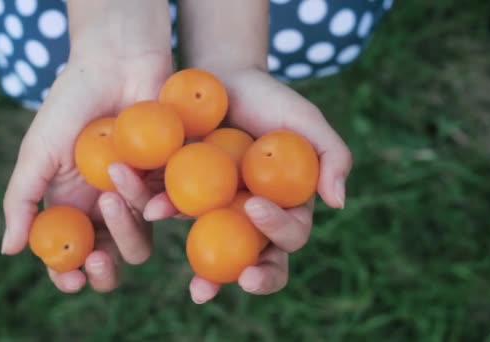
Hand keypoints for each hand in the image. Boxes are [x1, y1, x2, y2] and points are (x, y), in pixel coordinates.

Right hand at [1, 0, 173, 292]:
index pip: (72, 256)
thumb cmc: (71, 104)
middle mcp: (105, 208)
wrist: (117, 64)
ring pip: (141, 240)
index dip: (69, 275)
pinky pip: (166, 207)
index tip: (71, 279)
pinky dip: (153, 197)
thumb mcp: (38, 151)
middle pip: (111, 259)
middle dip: (104, 269)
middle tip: (98, 259)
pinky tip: (133, 169)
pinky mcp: (167, 180)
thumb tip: (7, 250)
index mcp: (72, 206)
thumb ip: (21, 199)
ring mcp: (137, 196)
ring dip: (126, 221)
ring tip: (113, 176)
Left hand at [144, 67, 351, 302]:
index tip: (256, 207)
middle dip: (244, 278)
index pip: (291, 234)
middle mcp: (253, 218)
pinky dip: (162, 210)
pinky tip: (151, 209)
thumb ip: (332, 155)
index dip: (279, 233)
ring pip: (212, 249)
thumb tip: (338, 203)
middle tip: (224, 285)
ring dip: (202, 270)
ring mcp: (218, 211)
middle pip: (256, 261)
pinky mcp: (186, 195)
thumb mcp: (306, 120)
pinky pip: (174, 211)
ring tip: (198, 288)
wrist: (225, 79)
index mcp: (287, 206)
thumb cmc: (271, 99)